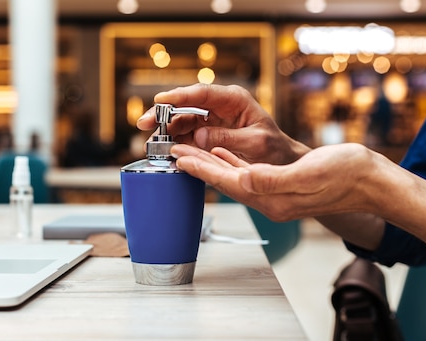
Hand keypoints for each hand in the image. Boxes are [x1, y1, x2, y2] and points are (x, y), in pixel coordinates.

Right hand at [137, 83, 306, 164]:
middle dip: (163, 114)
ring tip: (149, 142)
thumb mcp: (255, 143)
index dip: (179, 96)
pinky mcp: (208, 134)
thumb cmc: (275, 149)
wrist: (281, 162)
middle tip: (143, 124)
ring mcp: (212, 120)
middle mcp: (220, 106)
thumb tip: (199, 135)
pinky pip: (186, 135)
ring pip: (181, 120)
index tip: (160, 101)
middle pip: (185, 105)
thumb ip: (228, 138)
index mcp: (234, 100)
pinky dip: (173, 142)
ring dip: (165, 130)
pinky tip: (162, 149)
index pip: (202, 93)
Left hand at [171, 143, 380, 220]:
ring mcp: (277, 195)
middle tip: (175, 154)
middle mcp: (271, 200)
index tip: (180, 160)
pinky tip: (224, 153)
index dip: (203, 170)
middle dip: (199, 167)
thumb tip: (244, 178)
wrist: (372, 182)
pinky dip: (233, 163)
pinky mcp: (284, 186)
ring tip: (191, 154)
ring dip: (211, 164)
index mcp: (273, 199)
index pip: (229, 183)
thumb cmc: (347, 175)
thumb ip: (273, 179)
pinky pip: (249, 174)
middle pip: (226, 182)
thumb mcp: (309, 173)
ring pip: (234, 177)